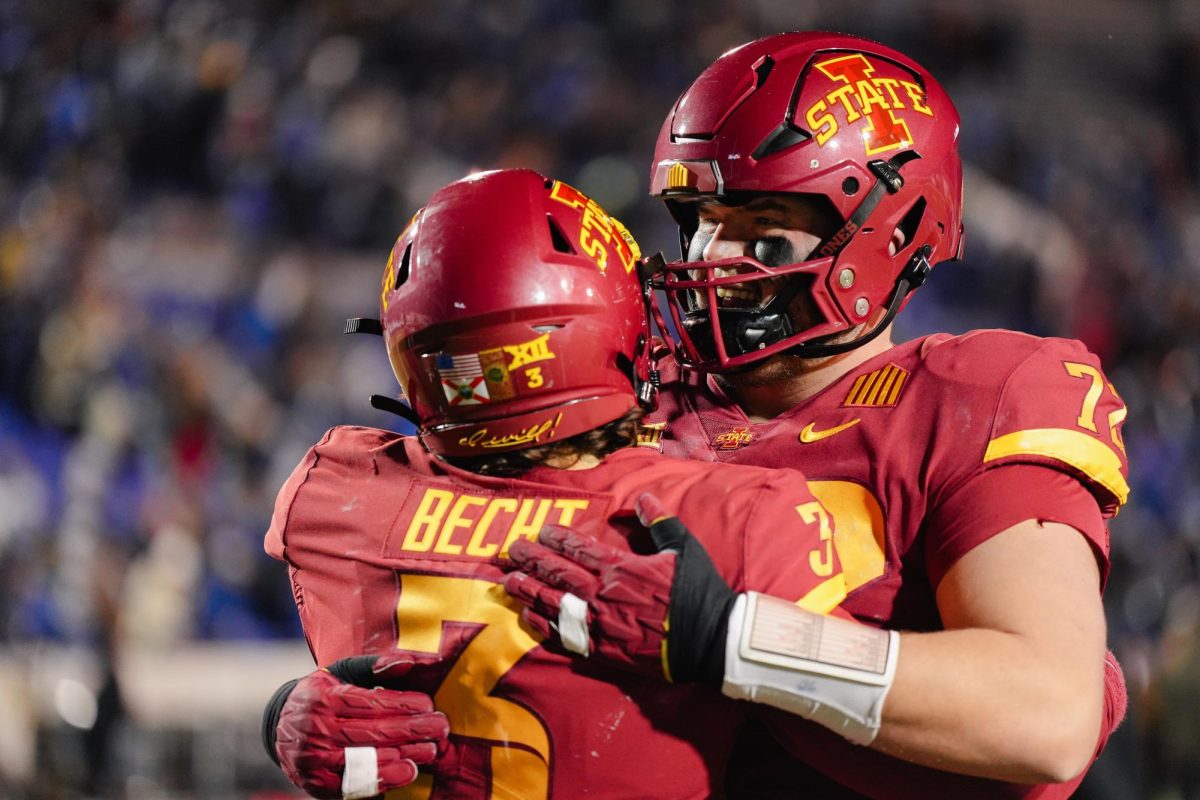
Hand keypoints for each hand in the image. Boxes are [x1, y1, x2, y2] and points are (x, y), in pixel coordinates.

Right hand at [268, 654, 448, 798]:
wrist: (279, 728)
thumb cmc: (321, 695)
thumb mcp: (340, 672)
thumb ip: (374, 666)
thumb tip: (409, 663)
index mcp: (326, 698)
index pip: (372, 702)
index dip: (404, 703)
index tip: (429, 704)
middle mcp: (318, 729)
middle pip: (374, 732)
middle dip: (413, 730)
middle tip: (440, 728)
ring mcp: (315, 759)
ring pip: (367, 759)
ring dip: (404, 756)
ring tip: (430, 750)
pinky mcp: (316, 783)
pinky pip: (354, 784)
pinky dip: (383, 779)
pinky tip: (407, 771)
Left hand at [504, 493, 736, 683]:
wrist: (710, 641)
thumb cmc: (698, 592)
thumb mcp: (682, 548)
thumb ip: (659, 521)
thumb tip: (643, 498)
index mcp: (621, 567)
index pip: (578, 547)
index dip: (556, 538)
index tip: (541, 531)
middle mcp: (603, 593)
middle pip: (557, 572)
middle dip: (532, 559)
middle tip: (512, 550)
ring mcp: (599, 623)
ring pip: (553, 603)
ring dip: (529, 590)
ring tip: (509, 580)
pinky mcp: (602, 650)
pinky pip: (563, 635)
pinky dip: (543, 625)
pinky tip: (527, 616)